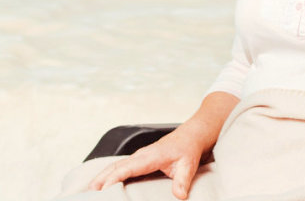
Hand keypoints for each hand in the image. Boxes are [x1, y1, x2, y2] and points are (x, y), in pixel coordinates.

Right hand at [88, 125, 206, 199]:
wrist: (191, 135)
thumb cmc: (188, 149)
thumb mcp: (188, 165)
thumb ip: (183, 180)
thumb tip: (180, 196)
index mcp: (151, 156)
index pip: (128, 167)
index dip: (114, 178)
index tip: (103, 189)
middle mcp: (142, 155)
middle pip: (116, 166)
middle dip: (101, 178)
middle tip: (89, 193)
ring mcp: (139, 156)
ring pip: (116, 165)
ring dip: (102, 176)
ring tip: (90, 190)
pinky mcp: (139, 159)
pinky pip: (121, 166)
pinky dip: (110, 173)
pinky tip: (103, 182)